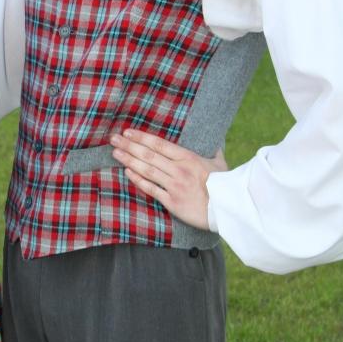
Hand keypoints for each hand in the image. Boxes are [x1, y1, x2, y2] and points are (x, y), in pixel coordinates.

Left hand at [110, 129, 227, 230]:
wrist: (229, 210)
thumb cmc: (225, 185)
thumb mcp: (220, 163)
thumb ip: (213, 150)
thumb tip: (215, 139)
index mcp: (189, 158)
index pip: (160, 144)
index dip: (141, 137)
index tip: (127, 132)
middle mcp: (179, 170)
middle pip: (149, 155)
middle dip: (129, 145)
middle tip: (113, 139)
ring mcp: (174, 186)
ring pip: (147, 170)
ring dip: (129, 160)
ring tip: (115, 153)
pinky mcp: (172, 202)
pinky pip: (151, 189)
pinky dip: (138, 180)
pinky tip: (127, 172)